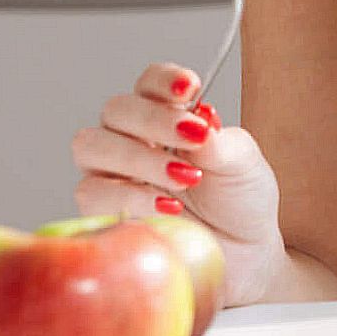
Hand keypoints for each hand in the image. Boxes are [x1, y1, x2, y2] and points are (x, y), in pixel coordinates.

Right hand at [71, 62, 285, 306]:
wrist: (243, 255)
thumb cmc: (239, 202)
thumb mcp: (243, 165)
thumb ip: (219, 142)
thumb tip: (200, 121)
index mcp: (165, 117)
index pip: (150, 83)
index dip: (164, 80)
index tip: (190, 88)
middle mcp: (132, 139)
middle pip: (116, 110)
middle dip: (153, 121)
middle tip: (193, 138)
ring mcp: (113, 175)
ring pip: (92, 147)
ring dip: (139, 158)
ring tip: (184, 179)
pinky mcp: (103, 213)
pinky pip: (94, 193)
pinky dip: (131, 196)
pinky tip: (169, 207)